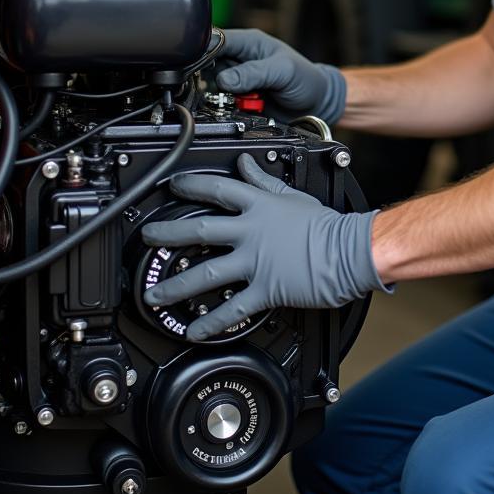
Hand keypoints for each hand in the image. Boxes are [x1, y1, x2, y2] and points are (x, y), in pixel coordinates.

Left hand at [141, 153, 384, 340]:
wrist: (346, 251)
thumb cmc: (325, 224)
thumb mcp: (292, 194)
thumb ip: (263, 181)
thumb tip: (246, 163)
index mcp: (259, 206)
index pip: (218, 190)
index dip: (192, 186)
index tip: (174, 185)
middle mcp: (251, 232)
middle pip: (199, 231)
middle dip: (167, 234)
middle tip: (147, 238)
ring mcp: (254, 262)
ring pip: (205, 274)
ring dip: (175, 285)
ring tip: (154, 294)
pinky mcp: (264, 289)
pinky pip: (232, 309)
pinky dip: (211, 322)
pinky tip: (193, 330)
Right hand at [214, 29, 345, 123]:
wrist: (315, 105)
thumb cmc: (305, 79)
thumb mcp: (283, 71)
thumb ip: (254, 73)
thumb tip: (225, 80)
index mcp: (249, 42)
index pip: (216, 39)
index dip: (204, 50)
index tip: (199, 65)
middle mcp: (239, 58)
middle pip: (209, 63)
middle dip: (214, 77)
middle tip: (230, 88)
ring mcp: (238, 79)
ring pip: (213, 84)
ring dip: (223, 95)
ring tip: (246, 99)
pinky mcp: (238, 98)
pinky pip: (221, 102)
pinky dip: (227, 106)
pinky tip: (243, 107)